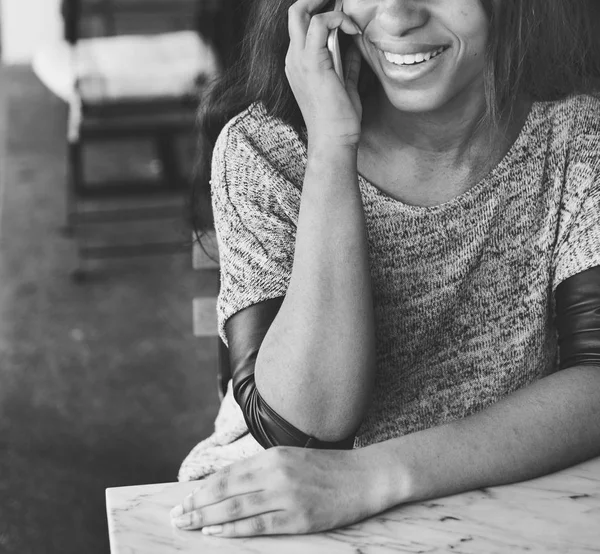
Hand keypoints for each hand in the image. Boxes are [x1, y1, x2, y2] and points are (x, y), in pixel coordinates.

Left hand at [170, 446, 382, 536]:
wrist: (364, 476)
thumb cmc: (326, 469)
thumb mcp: (291, 459)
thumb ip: (262, 470)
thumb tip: (228, 485)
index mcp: (273, 455)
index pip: (227, 474)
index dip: (202, 488)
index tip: (183, 499)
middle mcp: (276, 473)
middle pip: (225, 490)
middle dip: (196, 504)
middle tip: (175, 516)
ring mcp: (287, 496)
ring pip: (236, 508)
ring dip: (206, 517)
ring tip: (186, 525)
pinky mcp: (298, 518)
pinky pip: (258, 526)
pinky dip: (232, 530)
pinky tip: (214, 532)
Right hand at [286, 0, 363, 147]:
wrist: (333, 140)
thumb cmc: (339, 119)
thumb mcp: (345, 85)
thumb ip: (347, 64)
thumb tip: (355, 45)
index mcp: (298, 64)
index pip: (300, 26)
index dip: (319, 12)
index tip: (342, 13)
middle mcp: (293, 59)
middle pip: (295, 12)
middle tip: (339, 0)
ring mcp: (299, 60)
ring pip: (301, 12)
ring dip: (329, 7)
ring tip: (349, 16)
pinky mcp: (312, 62)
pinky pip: (320, 24)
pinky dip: (338, 19)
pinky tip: (353, 30)